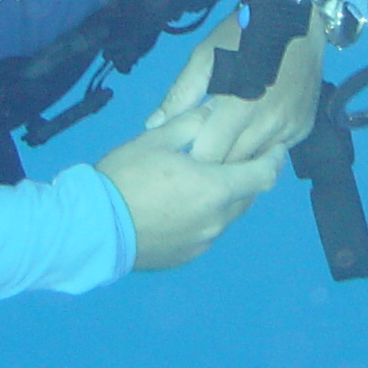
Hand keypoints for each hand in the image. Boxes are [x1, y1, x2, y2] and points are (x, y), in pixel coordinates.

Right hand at [96, 112, 283, 270]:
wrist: (91, 228)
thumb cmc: (125, 177)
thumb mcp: (157, 138)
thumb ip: (191, 122)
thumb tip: (212, 111)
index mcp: (216, 189)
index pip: (263, 175)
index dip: (274, 159)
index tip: (276, 148)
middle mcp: (216, 220)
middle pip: (246, 197)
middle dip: (245, 178)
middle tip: (232, 160)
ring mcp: (201, 243)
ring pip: (224, 216)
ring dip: (222, 199)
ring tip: (200, 183)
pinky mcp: (184, 256)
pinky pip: (204, 233)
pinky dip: (202, 217)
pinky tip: (179, 206)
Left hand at [143, 10, 323, 165]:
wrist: (293, 15)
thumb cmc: (241, 34)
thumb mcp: (204, 56)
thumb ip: (181, 94)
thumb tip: (154, 125)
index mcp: (238, 108)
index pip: (210, 156)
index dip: (193, 159)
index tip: (183, 156)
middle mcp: (268, 124)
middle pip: (234, 165)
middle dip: (216, 164)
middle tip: (201, 155)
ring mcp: (290, 127)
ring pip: (258, 162)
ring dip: (240, 159)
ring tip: (225, 148)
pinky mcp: (304, 127)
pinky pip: (279, 151)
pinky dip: (263, 149)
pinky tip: (251, 136)